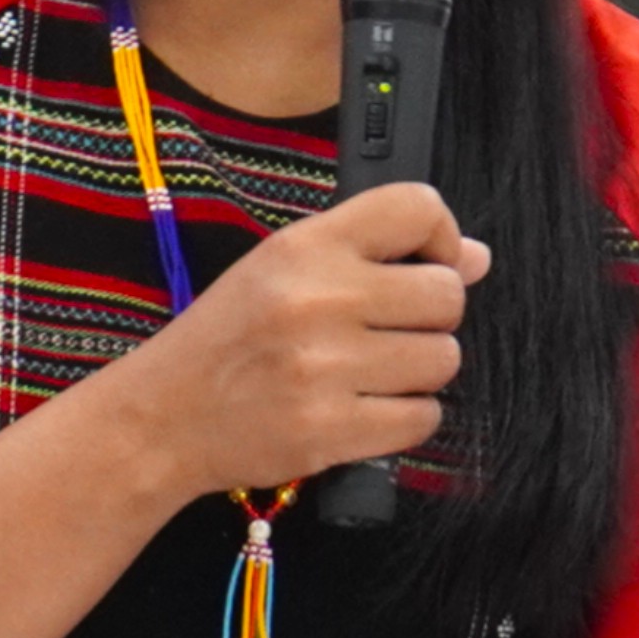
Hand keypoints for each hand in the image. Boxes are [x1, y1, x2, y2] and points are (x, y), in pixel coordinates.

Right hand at [109, 184, 486, 498]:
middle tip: (389, 331)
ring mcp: (325, 368)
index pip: (417, 206)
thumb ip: (375, 254)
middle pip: (446, 294)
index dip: (441, 235)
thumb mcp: (283, 270)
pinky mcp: (331, 431)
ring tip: (371, 372)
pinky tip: (365, 408)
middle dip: (431, 317)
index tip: (426, 261)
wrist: (163, 416)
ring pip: (443, 360)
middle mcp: (318, 299)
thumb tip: (475, 257)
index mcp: (305, 246)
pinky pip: (423, 418)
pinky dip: (406, 417)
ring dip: (419, 371)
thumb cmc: (230, 338)